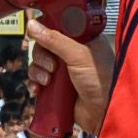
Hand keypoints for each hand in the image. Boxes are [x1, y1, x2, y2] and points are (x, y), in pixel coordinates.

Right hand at [26, 17, 113, 135]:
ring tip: (48, 82)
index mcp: (83, 39)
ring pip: (38, 63)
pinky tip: (39, 89)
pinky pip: (37, 80)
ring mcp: (64, 70)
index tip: (41, 36)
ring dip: (37, 71)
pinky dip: (35, 84)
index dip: (47, 30)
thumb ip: (55, 39)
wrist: (104, 113)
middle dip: (41, 57)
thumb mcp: (78, 55)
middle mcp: (73, 52)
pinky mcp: (57, 86)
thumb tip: (32, 24)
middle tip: (52, 67)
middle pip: (44, 45)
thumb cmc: (102, 81)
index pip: (58, 26)